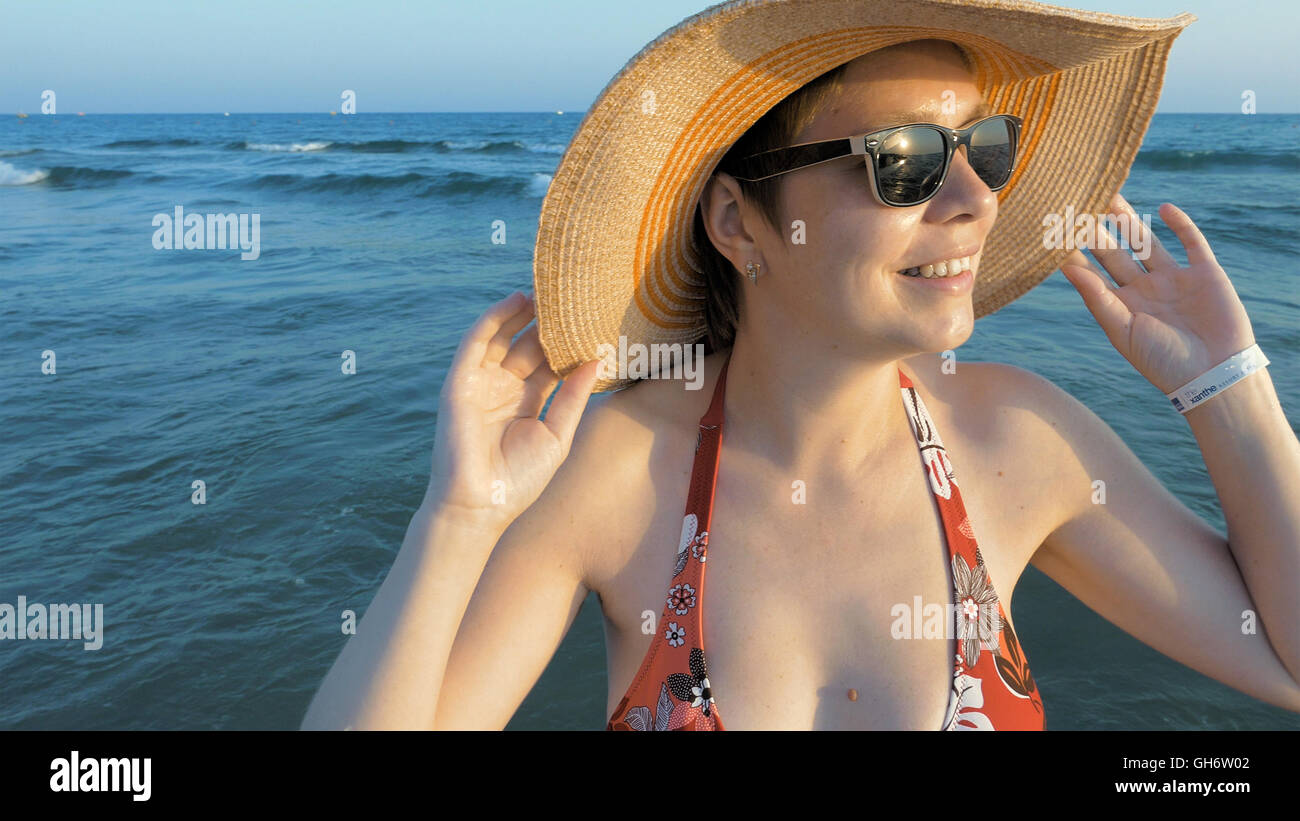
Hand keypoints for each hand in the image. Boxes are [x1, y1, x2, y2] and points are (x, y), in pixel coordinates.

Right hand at [426, 291, 602, 530]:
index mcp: (527, 401)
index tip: (592, 318)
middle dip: (546, 321)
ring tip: (546, 289)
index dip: (567, 341)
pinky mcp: (460, 383)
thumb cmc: (519, 480)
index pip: (549, 362)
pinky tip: (514, 302)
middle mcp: (504, 388)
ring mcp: (481, 384)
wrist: (479, 506)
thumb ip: (573, 397)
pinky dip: (493, 320)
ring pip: (501, 338)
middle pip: (527, 345)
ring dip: (520, 313)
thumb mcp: (556, 434)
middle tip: (571, 294)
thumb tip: (597, 360)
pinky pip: (476, 343)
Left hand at [1059, 193, 1256, 394]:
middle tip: (1076, 203)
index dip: (1074, 252)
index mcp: (1121, 304)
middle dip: (1097, 230)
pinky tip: (1165, 208)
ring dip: (1130, 220)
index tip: (1053, 230)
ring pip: (1147, 241)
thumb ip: (1097, 298)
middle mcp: (1144, 288)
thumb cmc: (1162, 361)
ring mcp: (1174, 279)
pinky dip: (1181, 224)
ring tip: (1109, 195)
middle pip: (1115, 251)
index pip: (1091, 272)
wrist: (1213, 374)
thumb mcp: (1122, 330)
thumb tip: (1067, 267)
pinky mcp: (1204, 273)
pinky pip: (1191, 242)